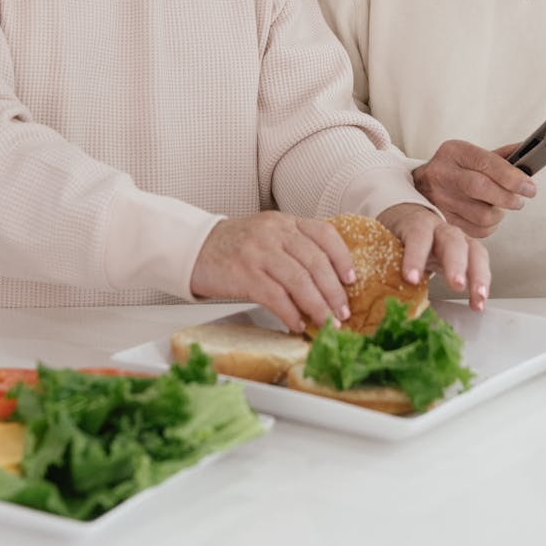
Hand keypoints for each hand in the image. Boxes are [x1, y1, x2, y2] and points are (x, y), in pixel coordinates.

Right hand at [189, 213, 355, 332]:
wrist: (193, 247)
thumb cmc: (234, 246)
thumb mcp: (267, 235)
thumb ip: (294, 248)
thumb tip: (327, 282)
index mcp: (285, 222)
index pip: (324, 234)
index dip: (342, 257)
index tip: (352, 279)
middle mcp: (274, 232)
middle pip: (316, 261)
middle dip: (334, 291)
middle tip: (343, 312)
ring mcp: (258, 252)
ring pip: (299, 281)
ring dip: (317, 306)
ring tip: (327, 323)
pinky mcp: (243, 273)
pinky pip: (275, 296)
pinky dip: (290, 313)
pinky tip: (297, 324)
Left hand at [377, 202, 490, 311]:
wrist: (408, 221)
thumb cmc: (395, 238)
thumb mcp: (385, 244)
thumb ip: (378, 261)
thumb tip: (356, 289)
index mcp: (416, 224)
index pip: (417, 235)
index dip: (415, 255)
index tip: (410, 278)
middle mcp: (440, 228)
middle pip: (452, 240)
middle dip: (455, 263)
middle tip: (455, 285)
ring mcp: (458, 238)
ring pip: (474, 250)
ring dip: (478, 275)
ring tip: (477, 299)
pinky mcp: (469, 251)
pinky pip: (480, 262)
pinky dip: (482, 283)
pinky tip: (478, 303)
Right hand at [412, 139, 536, 237]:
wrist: (419, 186)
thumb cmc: (454, 170)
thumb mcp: (471, 155)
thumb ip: (500, 157)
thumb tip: (529, 154)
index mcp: (454, 152)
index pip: (487, 163)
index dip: (512, 177)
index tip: (529, 187)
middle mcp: (442, 173)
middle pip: (482, 188)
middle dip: (508, 197)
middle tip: (519, 199)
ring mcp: (438, 200)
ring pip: (483, 215)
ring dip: (499, 213)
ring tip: (497, 206)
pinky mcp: (442, 222)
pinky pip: (477, 231)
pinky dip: (489, 226)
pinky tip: (485, 216)